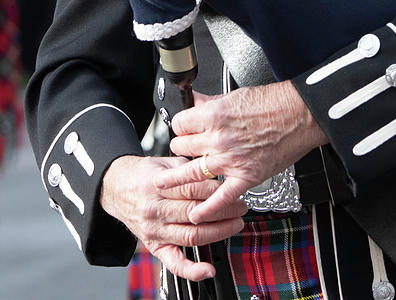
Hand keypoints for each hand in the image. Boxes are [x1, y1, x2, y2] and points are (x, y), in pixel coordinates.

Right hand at [100, 154, 245, 280]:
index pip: (193, 190)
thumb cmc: (144, 175)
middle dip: (223, 211)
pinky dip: (192, 270)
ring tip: (235, 225)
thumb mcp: (166, 163)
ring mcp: (154, 231)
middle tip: (241, 207)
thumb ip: (189, 170)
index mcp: (158, 185)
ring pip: (191, 236)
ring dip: (218, 232)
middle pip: (195, 213)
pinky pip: (174, 263)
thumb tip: (216, 176)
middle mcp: (155, 210)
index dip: (217, 191)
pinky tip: (208, 270)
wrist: (116, 188)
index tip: (234, 189)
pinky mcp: (154, 246)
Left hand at [158, 81, 326, 223]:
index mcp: (214, 115)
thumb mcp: (235, 95)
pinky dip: (206, 209)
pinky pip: (220, 197)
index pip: (180, 125)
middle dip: (181, 148)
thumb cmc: (274, 102)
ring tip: (163, 184)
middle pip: (182, 147)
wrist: (300, 115)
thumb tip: (194, 101)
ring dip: (175, 179)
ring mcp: (230, 160)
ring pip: (190, 173)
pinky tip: (196, 214)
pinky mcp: (245, 177)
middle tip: (186, 149)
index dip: (180, 127)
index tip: (183, 129)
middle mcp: (218, 138)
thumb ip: (210, 102)